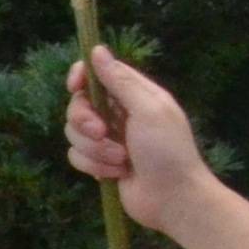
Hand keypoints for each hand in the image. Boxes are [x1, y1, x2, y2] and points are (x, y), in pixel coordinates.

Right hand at [74, 45, 220, 234]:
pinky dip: (94, 166)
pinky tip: (116, 174)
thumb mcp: (148, 111)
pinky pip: (76, 156)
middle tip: (102, 132)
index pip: (99, 73)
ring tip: (120, 161)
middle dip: (84, 121)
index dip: (82, 77)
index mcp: (136, 96)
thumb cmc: (168, 152)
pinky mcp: (100, 162)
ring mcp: (109, 140)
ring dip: (94, 149)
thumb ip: (120, 81)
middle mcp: (120, 115)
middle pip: (79, 104)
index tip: (74, 87)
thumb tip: (97, 50)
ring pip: (74, 133)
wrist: (174, 199)